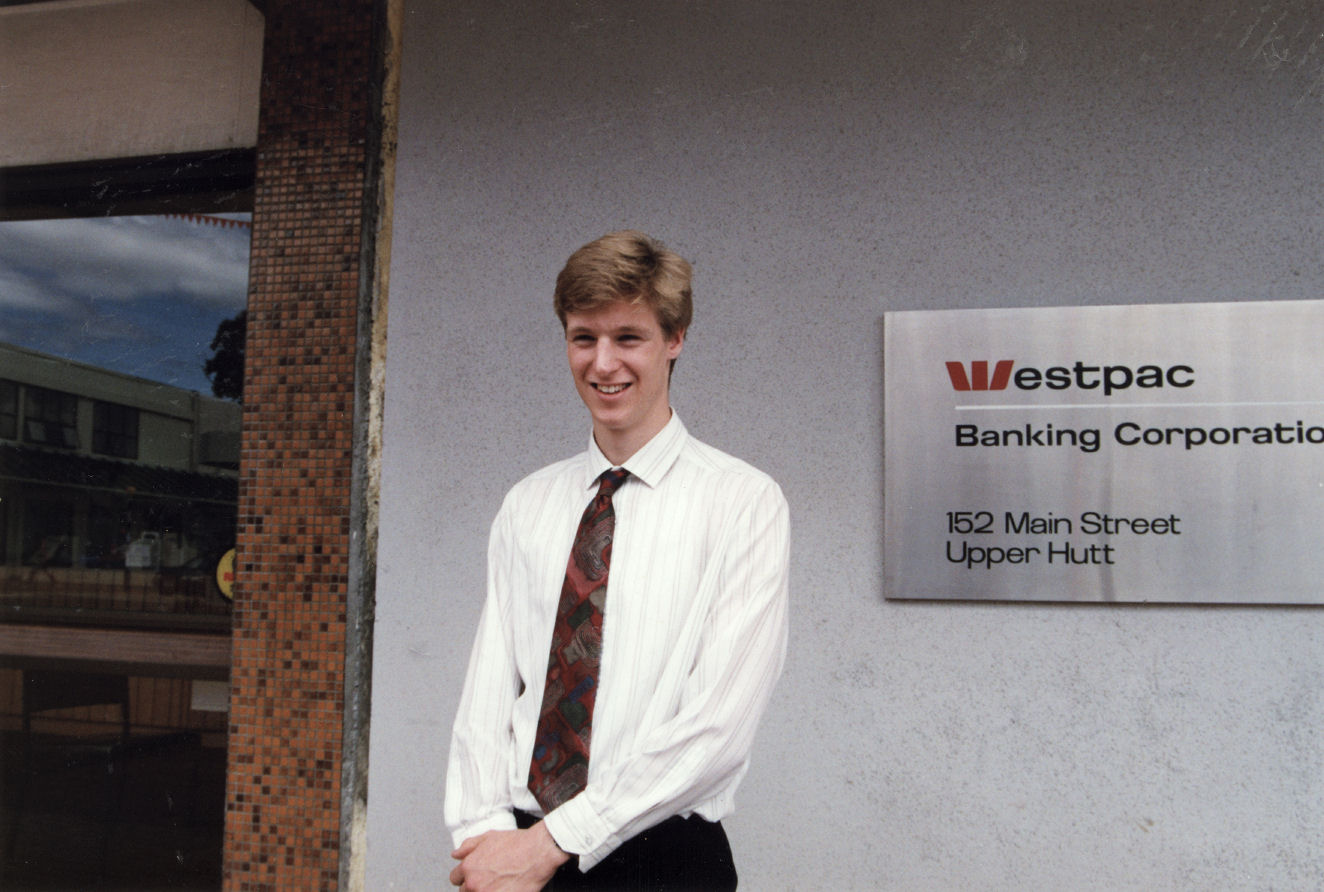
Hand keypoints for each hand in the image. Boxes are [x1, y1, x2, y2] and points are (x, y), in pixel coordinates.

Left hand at [449, 822, 569, 891]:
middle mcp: (474, 883)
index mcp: (469, 867)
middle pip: (465, 891)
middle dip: (475, 886)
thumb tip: (456, 854)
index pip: (455, 879)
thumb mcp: (489, 837)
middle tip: (490, 880)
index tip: (475, 875)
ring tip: (498, 884)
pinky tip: (505, 888)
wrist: (539, 852)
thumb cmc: (518, 843)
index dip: (465, 876)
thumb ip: (468, 846)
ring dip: (485, 891)